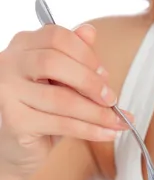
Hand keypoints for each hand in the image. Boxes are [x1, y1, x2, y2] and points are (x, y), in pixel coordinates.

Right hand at [0, 23, 132, 173]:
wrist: (15, 147)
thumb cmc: (40, 111)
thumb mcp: (59, 82)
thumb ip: (73, 58)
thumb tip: (90, 32)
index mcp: (23, 46)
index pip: (56, 37)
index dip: (86, 54)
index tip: (105, 74)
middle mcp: (9, 64)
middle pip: (54, 63)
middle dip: (90, 82)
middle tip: (111, 99)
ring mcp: (8, 93)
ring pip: (61, 99)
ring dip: (96, 112)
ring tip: (117, 121)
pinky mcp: (15, 121)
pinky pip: (61, 124)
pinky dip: (90, 130)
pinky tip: (107, 133)